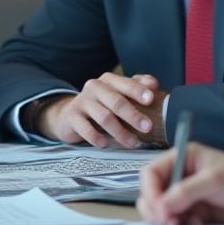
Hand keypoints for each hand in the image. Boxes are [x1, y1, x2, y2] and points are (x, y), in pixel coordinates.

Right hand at [35, 73, 164, 147]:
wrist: (69, 115)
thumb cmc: (101, 105)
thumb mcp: (117, 93)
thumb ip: (136, 86)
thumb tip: (154, 85)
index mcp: (109, 80)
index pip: (126, 83)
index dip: (139, 90)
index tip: (151, 99)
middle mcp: (95, 87)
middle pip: (116, 101)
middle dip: (133, 115)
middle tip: (147, 127)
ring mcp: (82, 102)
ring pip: (104, 117)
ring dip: (120, 132)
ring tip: (132, 143)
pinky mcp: (72, 117)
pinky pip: (86, 129)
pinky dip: (97, 137)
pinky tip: (105, 144)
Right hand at [138, 144, 223, 224]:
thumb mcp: (215, 181)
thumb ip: (185, 192)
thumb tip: (161, 206)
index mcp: (182, 158)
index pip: (151, 174)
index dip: (150, 192)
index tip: (159, 208)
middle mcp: (181, 176)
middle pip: (151, 194)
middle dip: (156, 209)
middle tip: (168, 222)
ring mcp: (187, 196)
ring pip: (162, 210)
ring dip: (167, 219)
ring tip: (182, 224)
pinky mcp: (196, 212)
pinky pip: (177, 221)